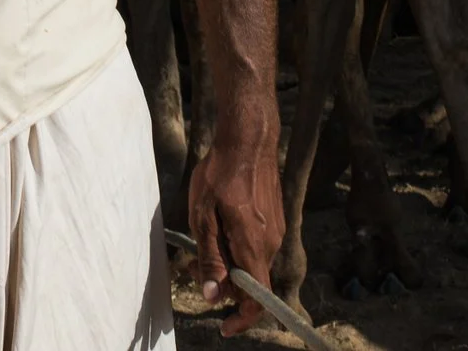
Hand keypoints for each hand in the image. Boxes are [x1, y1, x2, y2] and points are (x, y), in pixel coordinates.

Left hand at [186, 131, 285, 335]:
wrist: (249, 141)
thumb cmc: (221, 174)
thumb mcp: (203, 216)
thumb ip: (210, 258)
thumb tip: (211, 296)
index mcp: (253, 246)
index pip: (257, 299)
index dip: (242, 319)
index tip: (224, 327)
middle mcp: (270, 244)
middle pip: (250, 283)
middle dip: (222, 284)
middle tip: (192, 268)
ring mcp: (275, 232)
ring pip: (251, 263)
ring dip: (228, 264)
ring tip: (202, 239)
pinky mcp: (274, 221)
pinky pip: (255, 247)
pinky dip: (236, 248)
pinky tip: (218, 227)